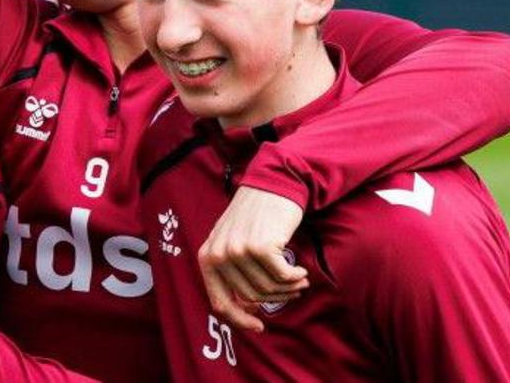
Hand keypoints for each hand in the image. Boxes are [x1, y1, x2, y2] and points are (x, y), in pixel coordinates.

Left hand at [198, 186, 308, 331]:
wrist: (272, 182)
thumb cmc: (254, 214)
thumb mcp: (230, 240)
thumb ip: (231, 270)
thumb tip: (246, 306)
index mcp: (207, 257)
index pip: (219, 303)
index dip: (240, 320)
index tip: (259, 326)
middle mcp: (219, 255)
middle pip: (251, 297)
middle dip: (275, 299)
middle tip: (292, 292)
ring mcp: (238, 250)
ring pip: (268, 288)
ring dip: (288, 288)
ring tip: (299, 280)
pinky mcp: (261, 246)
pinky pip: (282, 276)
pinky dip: (295, 277)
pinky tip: (301, 270)